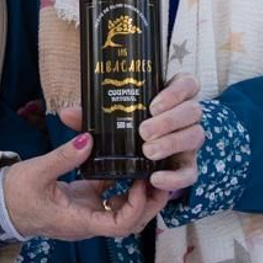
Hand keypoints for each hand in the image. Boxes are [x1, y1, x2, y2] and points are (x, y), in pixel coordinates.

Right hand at [2, 132, 169, 241]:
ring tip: (150, 170)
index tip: (140, 183)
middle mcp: (88, 222)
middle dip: (149, 203)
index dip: (136, 207)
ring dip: (140, 195)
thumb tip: (88, 140)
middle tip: (160, 178)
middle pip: (130, 222)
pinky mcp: (83, 202)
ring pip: (123, 211)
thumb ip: (63, 157)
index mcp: (78, 222)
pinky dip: (122, 184)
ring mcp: (87, 213)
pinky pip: (109, 197)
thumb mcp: (36, 173)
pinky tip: (128, 164)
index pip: (118, 226)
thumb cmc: (14, 195)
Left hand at [54, 74, 202, 195]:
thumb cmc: (123, 129)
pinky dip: (175, 178)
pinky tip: (155, 179)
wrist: (133, 160)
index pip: (188, 84)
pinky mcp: (187, 166)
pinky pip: (190, 172)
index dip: (176, 92)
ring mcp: (189, 141)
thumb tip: (66, 114)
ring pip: (195, 136)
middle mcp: (186, 117)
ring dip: (172, 144)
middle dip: (169, 121)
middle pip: (193, 111)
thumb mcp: (108, 120)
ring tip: (148, 151)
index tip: (153, 105)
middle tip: (144, 131)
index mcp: (171, 97)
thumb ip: (91, 116)